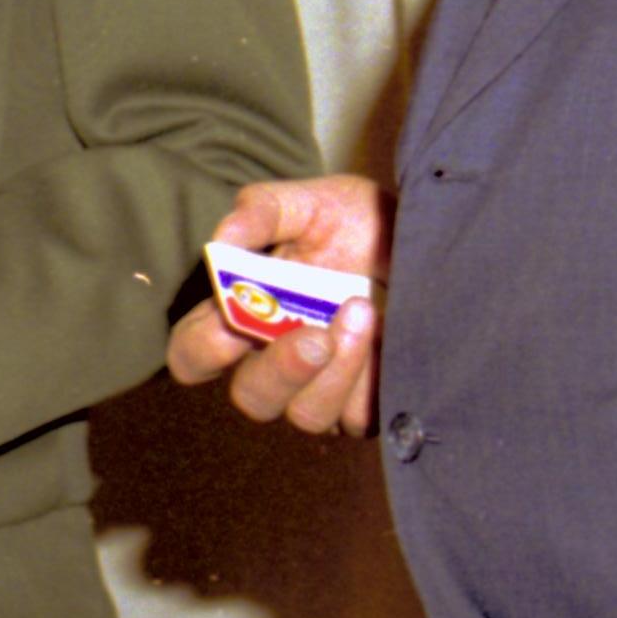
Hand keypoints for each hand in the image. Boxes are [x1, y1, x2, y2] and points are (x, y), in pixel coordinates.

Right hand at [166, 174, 388, 436]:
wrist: (422, 235)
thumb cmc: (353, 221)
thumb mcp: (310, 201)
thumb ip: (263, 209)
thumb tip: (222, 238)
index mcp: (245, 316)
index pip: (194, 356)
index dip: (202, 350)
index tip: (231, 324)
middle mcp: (277, 361)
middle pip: (253, 398)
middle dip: (282, 370)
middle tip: (316, 335)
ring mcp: (322, 388)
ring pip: (309, 415)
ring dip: (337, 369)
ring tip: (364, 311)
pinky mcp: (366, 403)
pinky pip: (360, 416)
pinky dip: (372, 376)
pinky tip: (388, 333)